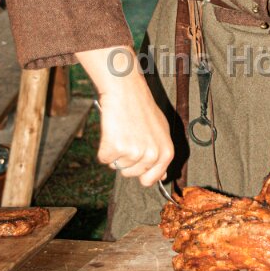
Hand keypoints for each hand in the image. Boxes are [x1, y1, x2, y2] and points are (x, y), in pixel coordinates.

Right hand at [76, 47, 173, 186]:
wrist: (126, 91)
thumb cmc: (142, 108)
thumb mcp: (161, 131)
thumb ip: (161, 154)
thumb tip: (162, 177)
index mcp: (166, 153)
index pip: (151, 179)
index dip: (140, 172)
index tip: (135, 162)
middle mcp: (152, 155)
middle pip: (130, 174)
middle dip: (125, 159)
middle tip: (128, 137)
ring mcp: (134, 153)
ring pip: (116, 166)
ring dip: (115, 152)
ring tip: (122, 131)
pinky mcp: (116, 148)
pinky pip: (103, 159)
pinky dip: (103, 147)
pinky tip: (112, 131)